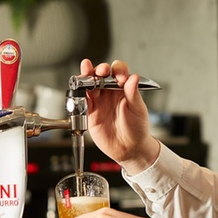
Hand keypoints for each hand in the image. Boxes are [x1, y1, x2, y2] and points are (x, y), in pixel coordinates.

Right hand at [79, 59, 160, 173]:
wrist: (129, 149)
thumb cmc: (137, 129)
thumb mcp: (138, 110)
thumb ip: (133, 94)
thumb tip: (133, 77)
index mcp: (124, 88)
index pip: (118, 71)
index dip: (117, 70)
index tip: (120, 76)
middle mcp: (110, 92)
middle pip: (101, 74)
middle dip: (99, 69)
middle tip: (101, 71)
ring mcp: (99, 101)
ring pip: (89, 83)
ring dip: (86, 76)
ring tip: (87, 72)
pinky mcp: (90, 111)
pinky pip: (82, 99)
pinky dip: (79, 93)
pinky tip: (80, 88)